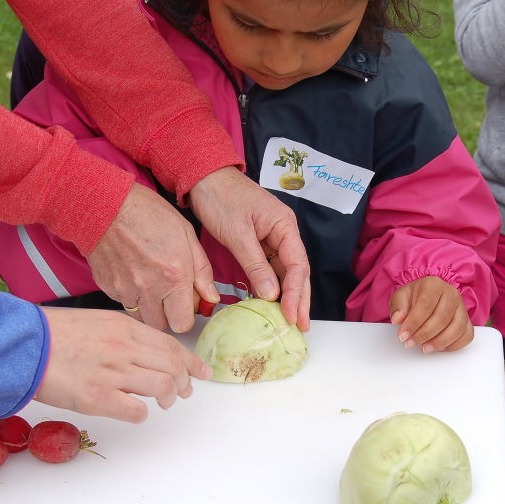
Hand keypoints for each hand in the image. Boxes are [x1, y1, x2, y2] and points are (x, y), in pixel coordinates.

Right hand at [36, 307, 211, 422]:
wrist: (23, 344)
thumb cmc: (54, 334)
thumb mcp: (97, 322)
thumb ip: (125, 335)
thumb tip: (147, 353)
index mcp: (125, 328)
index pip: (170, 345)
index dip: (191, 362)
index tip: (202, 372)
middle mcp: (124, 348)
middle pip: (173, 366)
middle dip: (185, 382)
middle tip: (185, 392)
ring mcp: (113, 373)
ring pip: (163, 387)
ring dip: (169, 398)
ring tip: (165, 403)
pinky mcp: (97, 398)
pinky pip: (136, 410)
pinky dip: (142, 413)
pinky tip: (136, 411)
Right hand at [86, 183, 218, 332]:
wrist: (107, 204)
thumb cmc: (147, 213)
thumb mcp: (187, 236)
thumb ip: (202, 272)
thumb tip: (211, 297)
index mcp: (174, 277)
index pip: (183, 323)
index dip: (186, 315)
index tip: (185, 303)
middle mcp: (149, 289)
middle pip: (161, 325)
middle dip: (168, 314)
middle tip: (169, 293)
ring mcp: (125, 290)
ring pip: (141, 316)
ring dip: (148, 306)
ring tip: (150, 280)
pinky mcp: (108, 286)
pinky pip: (123, 302)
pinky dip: (130, 294)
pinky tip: (132, 272)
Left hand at [188, 167, 310, 330]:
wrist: (203, 177)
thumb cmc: (220, 198)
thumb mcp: (237, 233)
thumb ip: (255, 265)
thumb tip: (272, 295)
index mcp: (284, 226)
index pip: (297, 265)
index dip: (296, 293)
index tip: (292, 315)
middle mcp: (283, 232)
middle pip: (297, 271)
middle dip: (300, 299)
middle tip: (301, 326)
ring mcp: (272, 238)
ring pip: (285, 272)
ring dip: (288, 296)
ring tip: (291, 320)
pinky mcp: (259, 242)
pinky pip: (270, 268)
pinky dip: (272, 286)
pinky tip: (272, 303)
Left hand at [390, 276, 473, 352]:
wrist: (427, 297)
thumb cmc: (415, 297)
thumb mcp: (400, 297)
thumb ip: (398, 307)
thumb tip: (398, 319)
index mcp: (433, 285)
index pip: (426, 305)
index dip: (414, 323)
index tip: (403, 336)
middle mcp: (451, 294)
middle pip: (442, 318)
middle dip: (424, 334)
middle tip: (410, 343)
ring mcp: (462, 307)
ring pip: (457, 327)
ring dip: (440, 342)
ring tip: (425, 348)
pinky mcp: (467, 321)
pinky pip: (467, 335)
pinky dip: (455, 345)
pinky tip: (439, 348)